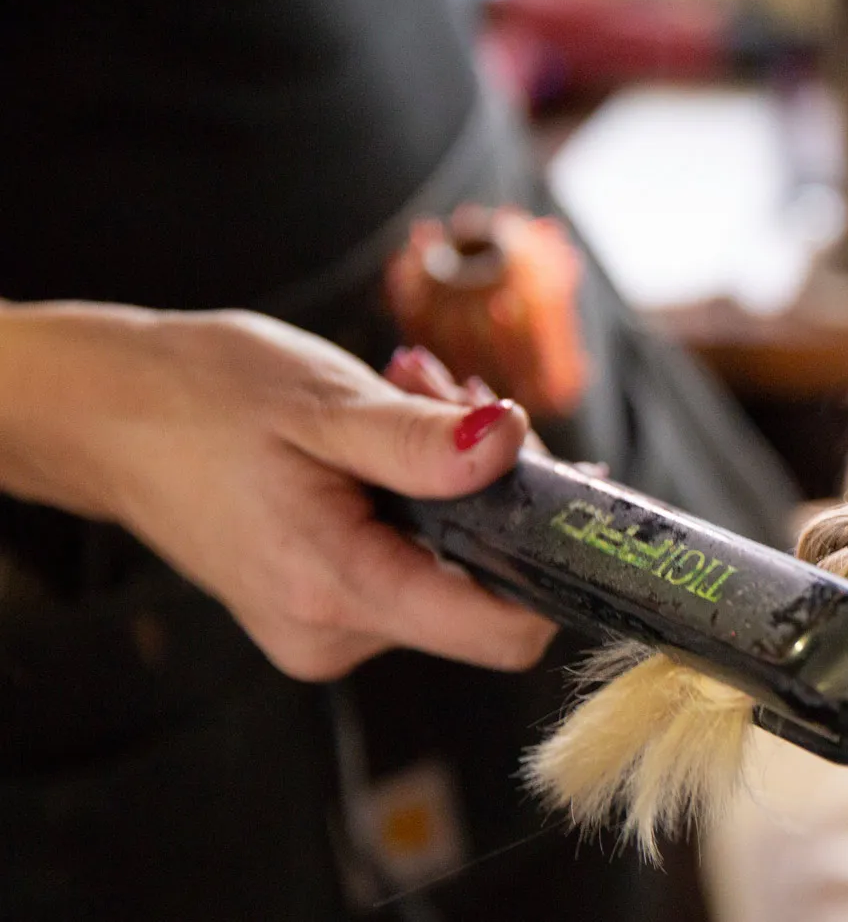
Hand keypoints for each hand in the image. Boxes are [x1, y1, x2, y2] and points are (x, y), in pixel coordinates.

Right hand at [0, 303, 556, 679]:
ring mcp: (329, 628)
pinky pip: (414, 559)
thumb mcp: (322, 403)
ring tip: (412, 398)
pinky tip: (389, 432)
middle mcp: (336, 634)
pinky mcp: (325, 606)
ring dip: (456, 477)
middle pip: (487, 585)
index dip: (552, 561)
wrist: (105, 416)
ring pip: (454, 564)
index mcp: (338, 592)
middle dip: (494, 484)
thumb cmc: (198, 400)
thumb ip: (422, 441)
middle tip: (453, 396)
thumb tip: (514, 445)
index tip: (560, 481)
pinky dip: (421, 495)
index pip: (503, 631)